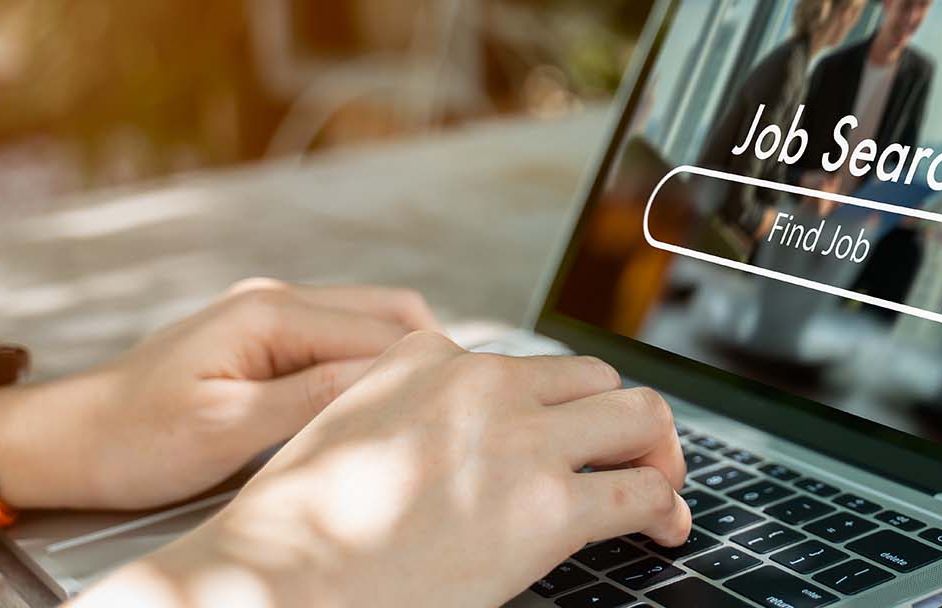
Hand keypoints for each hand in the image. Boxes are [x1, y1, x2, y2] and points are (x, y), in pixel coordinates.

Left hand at [0, 279, 438, 510]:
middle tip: (442, 409)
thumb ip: (311, 397)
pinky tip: (368, 405)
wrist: (70, 440)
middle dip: (422, 354)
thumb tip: (389, 375)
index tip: (447, 407)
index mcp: (270, 313)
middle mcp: (276, 300)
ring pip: (367, 324)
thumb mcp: (226, 428)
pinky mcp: (265, 339)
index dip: (421, 364)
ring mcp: (271, 315)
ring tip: (410, 410)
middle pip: (386, 311)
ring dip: (394, 361)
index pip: (379, 328)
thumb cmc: (136, 439)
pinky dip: (364, 367)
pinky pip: (338, 341)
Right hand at [75, 332, 690, 607]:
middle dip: (618, 418)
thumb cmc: (296, 533)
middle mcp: (481, 383)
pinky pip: (641, 491)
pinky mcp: (550, 506)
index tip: (561, 436)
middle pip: (593, 377)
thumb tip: (442, 444)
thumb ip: (403, 413)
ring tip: (661, 485)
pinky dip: (665, 507)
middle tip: (631, 457)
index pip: (522, 365)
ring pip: (637, 414)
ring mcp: (521, 441)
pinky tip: (663, 529)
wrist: (276, 582)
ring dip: (658, 450)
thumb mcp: (342, 430)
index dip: (552, 406)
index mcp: (426, 358)